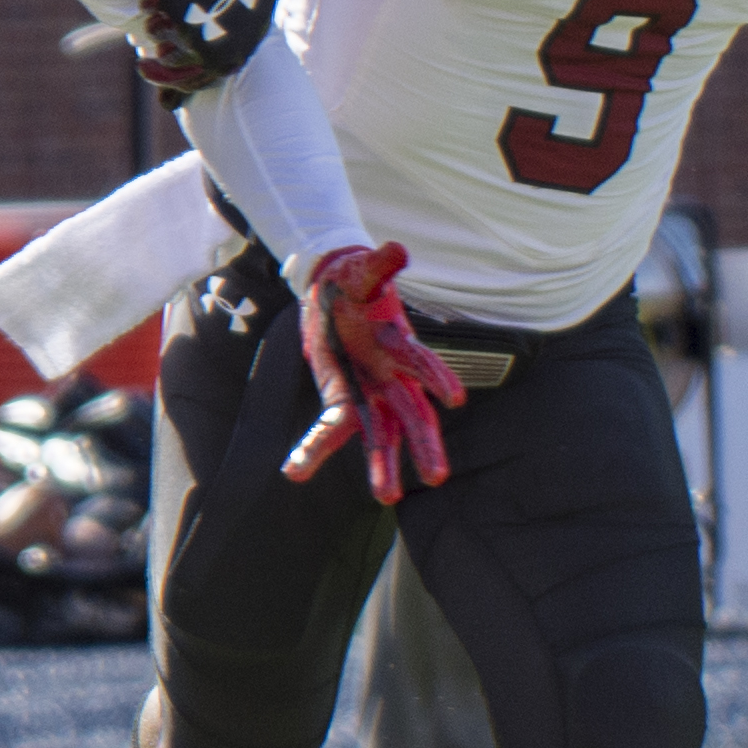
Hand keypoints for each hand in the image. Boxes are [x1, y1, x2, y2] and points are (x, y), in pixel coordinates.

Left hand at [284, 241, 463, 506]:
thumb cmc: (355, 282)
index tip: (454, 399)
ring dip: (384, 464)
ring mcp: (368, 391)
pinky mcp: (342, 399)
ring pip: (382, 433)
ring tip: (387, 497)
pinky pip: (331, 429)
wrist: (334, 288)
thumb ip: (378, 266)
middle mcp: (390, 375)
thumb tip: (398, 250)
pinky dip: (314, 449)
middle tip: (436, 475)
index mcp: (397, 343)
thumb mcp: (361, 271)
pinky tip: (294, 471)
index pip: (420, 363)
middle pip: (412, 414)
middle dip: (424, 443)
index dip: (436, 377)